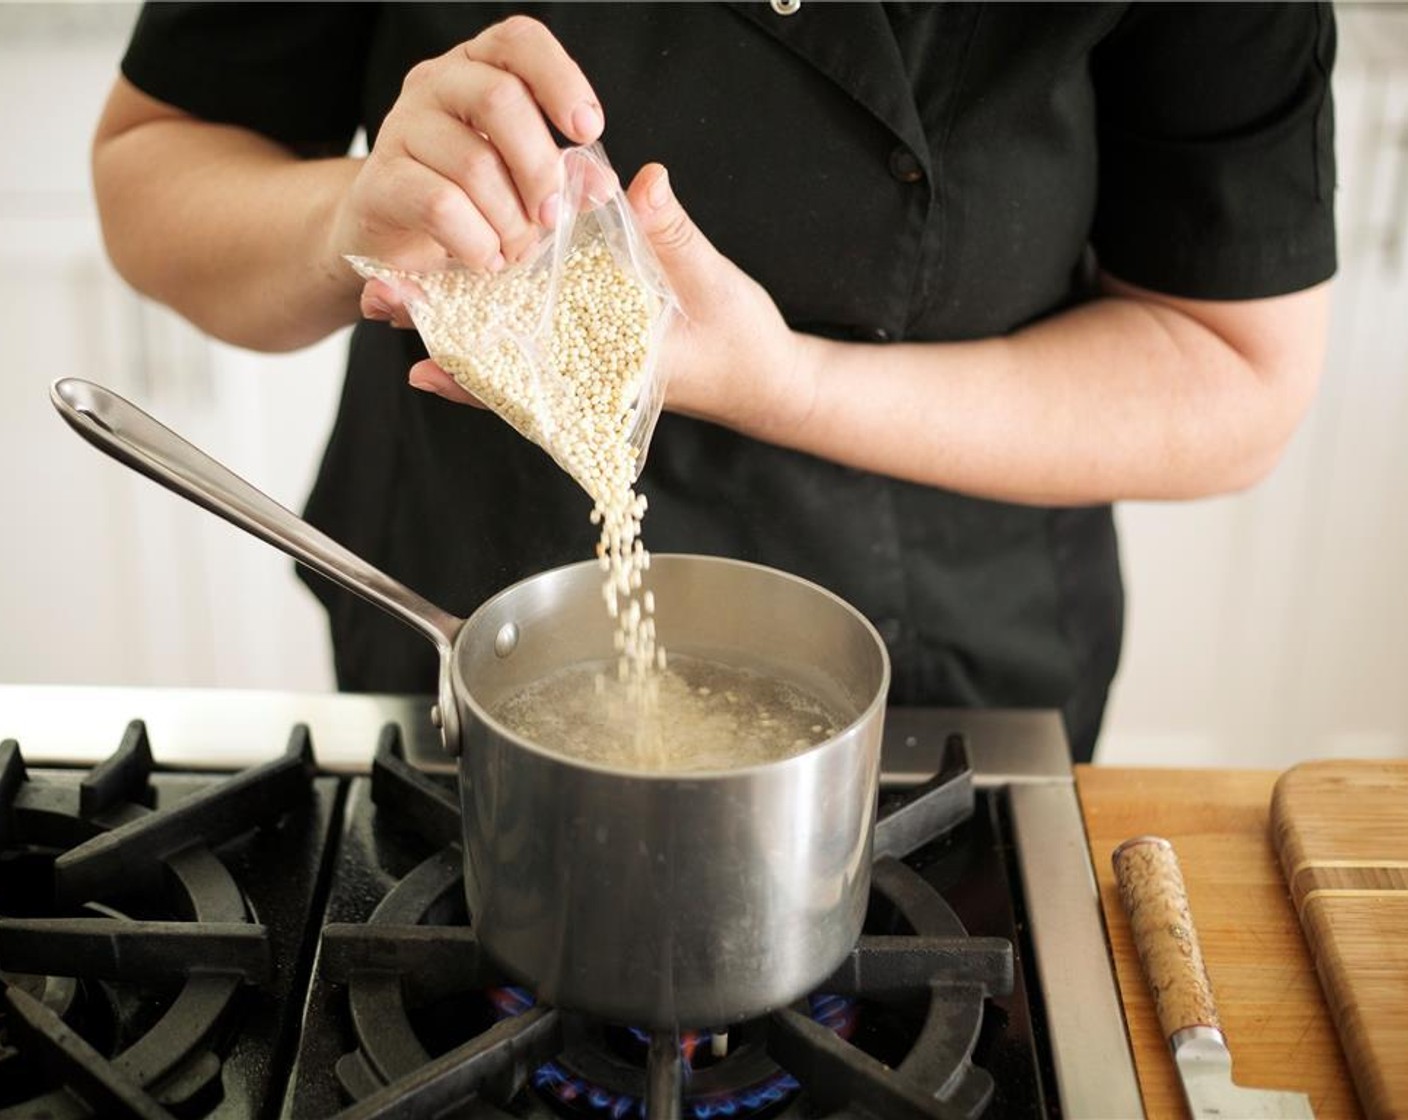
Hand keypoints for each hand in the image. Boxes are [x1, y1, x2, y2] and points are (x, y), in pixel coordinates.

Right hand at [333, 16, 605, 291]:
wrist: (396, 240)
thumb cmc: (471, 201)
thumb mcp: (526, 184)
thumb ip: (567, 179)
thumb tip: (602, 184)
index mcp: (478, 68)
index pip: (519, 42)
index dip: (560, 80)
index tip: (587, 131)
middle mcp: (435, 84)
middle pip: (499, 100)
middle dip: (539, 169)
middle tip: (550, 218)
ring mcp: (400, 128)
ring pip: (473, 163)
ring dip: (509, 220)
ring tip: (515, 248)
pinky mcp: (379, 181)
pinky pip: (440, 205)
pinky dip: (476, 242)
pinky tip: (485, 257)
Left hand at [406, 163, 813, 435]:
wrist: (769, 375)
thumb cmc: (743, 346)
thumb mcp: (713, 286)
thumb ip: (675, 238)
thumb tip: (644, 181)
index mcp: (607, 367)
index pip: (529, 373)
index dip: (473, 367)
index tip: (419, 356)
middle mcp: (585, 362)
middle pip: (500, 352)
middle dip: (443, 330)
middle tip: (381, 305)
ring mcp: (586, 345)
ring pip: (508, 336)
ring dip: (454, 319)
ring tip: (391, 299)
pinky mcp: (596, 325)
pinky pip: (538, 323)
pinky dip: (497, 317)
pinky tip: (451, 315)